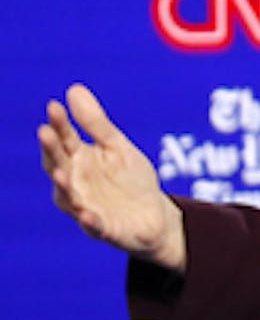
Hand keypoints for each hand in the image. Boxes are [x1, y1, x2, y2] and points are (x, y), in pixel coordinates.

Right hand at [37, 84, 186, 272]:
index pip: (64, 140)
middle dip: (52, 151)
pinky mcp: (103, 229)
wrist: (155, 215)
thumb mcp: (117, 146)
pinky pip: (94, 227)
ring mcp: (86, 207)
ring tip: (59, 172)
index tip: (54, 106)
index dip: (59, 125)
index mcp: (79, 161)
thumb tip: (73, 89)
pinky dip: (89, 222)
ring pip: (69, 198)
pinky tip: (87, 214)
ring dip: (63, 186)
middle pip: (59, 165)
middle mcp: (75, 184)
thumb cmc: (130, 179)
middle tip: (45, 132)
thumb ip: (95, 123)